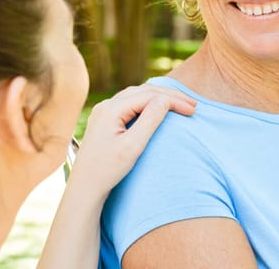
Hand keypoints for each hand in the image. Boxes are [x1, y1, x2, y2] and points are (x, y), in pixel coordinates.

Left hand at [68, 85, 196, 193]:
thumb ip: (149, 121)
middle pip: (144, 91)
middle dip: (169, 96)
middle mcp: (106, 106)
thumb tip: (164, 100)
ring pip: (137, 96)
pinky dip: (149, 103)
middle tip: (193, 105)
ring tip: (181, 104)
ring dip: (160, 98)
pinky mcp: (106, 120)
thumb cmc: (107, 170)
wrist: (85, 186)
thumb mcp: (132, 147)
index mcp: (111, 109)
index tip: (193, 110)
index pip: (149, 96)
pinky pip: (131, 104)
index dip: (173, 100)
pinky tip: (160, 108)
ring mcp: (104, 112)